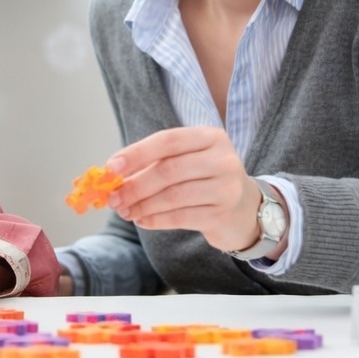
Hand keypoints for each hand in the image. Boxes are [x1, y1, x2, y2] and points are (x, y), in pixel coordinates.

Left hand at [106, 126, 262, 252]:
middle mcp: (222, 159)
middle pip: (168, 170)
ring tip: (125, 211)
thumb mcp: (187, 161)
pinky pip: (181, 217)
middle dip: (135, 185)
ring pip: (173, 196)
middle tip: (114, 197)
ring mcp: (226, 187)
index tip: (111, 167)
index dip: (136, 153)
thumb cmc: (206, 180)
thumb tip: (113, 175)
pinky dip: (156, 220)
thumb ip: (154, 163)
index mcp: (210, 137)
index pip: (168, 140)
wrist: (246, 209)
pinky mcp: (223, 214)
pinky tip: (142, 220)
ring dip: (143, 205)